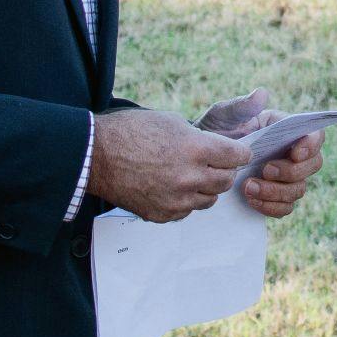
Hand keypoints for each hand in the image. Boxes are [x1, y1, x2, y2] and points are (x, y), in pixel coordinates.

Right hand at [86, 109, 245, 222]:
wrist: (97, 156)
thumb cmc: (132, 131)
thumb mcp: (172, 121)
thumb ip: (200, 138)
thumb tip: (220, 148)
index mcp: (197, 149)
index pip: (238, 157)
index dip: (239, 152)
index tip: (237, 152)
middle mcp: (190, 178)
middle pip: (226, 180)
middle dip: (224, 170)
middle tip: (214, 162)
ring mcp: (177, 200)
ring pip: (209, 199)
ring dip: (205, 187)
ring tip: (189, 174)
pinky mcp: (162, 215)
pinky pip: (186, 211)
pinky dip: (184, 200)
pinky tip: (170, 186)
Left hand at [193, 90, 324, 217]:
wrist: (197, 161)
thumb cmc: (213, 132)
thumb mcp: (223, 116)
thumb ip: (242, 106)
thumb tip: (262, 94)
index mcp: (284, 129)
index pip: (314, 136)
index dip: (311, 145)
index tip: (294, 153)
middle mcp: (290, 153)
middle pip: (313, 165)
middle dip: (292, 171)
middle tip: (265, 170)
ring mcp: (284, 177)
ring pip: (299, 189)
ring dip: (277, 191)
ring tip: (248, 187)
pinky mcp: (274, 196)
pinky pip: (285, 208)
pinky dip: (270, 206)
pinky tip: (250, 199)